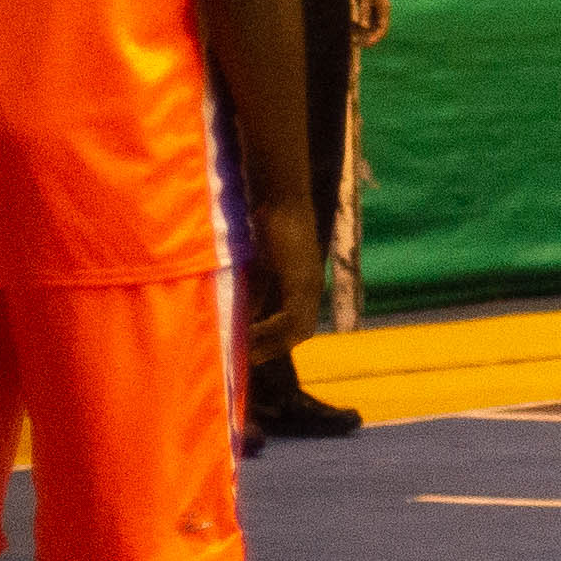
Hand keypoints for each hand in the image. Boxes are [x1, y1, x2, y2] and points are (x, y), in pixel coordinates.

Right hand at [247, 207, 324, 359]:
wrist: (283, 200)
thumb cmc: (271, 226)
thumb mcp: (264, 266)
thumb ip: (262, 291)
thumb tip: (251, 316)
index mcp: (306, 285)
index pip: (299, 325)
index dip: (279, 341)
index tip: (257, 353)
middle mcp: (312, 288)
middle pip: (302, 332)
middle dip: (276, 348)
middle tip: (251, 360)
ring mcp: (309, 284)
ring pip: (298, 328)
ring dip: (272, 342)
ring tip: (248, 351)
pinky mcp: (300, 279)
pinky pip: (289, 316)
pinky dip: (270, 328)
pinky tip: (252, 332)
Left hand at [349, 0, 390, 46]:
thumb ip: (364, 11)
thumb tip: (363, 27)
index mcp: (383, 8)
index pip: (382, 29)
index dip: (374, 39)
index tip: (364, 45)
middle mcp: (379, 10)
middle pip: (374, 30)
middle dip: (365, 38)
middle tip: (352, 42)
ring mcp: (372, 8)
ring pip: (367, 26)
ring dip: (358, 32)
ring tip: (347, 35)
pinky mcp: (364, 5)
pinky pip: (360, 19)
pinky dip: (354, 25)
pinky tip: (346, 26)